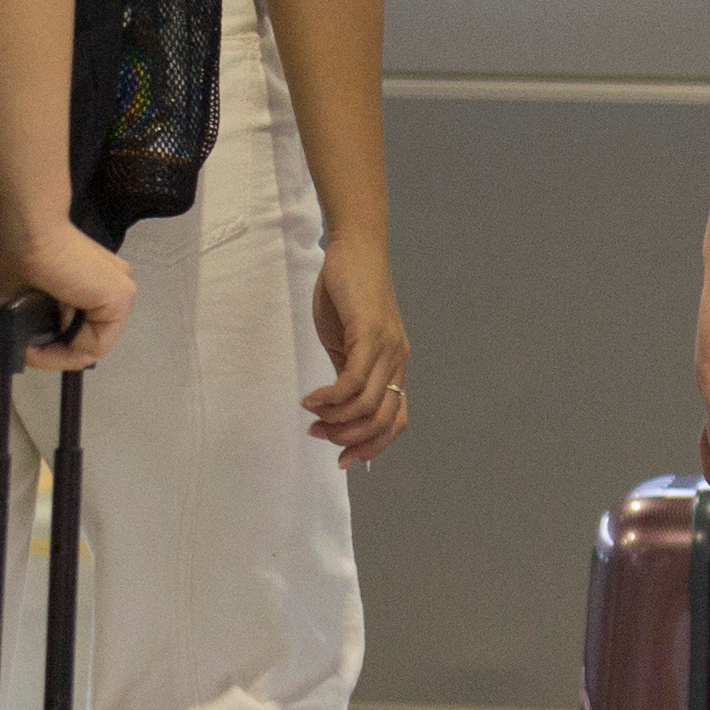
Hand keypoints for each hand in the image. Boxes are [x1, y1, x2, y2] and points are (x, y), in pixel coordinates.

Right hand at [0, 212, 131, 374]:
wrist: (26, 231)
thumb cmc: (17, 256)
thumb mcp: (20, 296)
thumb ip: (33, 318)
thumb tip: (26, 346)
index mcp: (90, 280)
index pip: (82, 330)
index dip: (51, 349)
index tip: (23, 350)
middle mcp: (111, 284)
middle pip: (88, 337)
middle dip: (55, 349)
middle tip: (27, 349)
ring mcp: (121, 289)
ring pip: (91, 342)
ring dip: (58, 348)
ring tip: (33, 341)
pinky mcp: (123, 295)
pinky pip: (97, 342)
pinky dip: (69, 348)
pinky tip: (47, 337)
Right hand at [306, 237, 410, 464]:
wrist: (354, 249)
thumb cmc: (347, 293)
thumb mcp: (347, 342)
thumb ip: (347, 373)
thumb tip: (336, 408)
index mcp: (396, 366)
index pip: (396, 422)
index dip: (372, 447)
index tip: (341, 459)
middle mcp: (398, 361)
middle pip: (383, 421)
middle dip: (349, 438)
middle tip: (319, 434)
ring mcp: (387, 348)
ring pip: (367, 406)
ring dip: (335, 420)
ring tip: (312, 416)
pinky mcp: (370, 333)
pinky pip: (352, 381)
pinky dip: (329, 398)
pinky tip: (311, 399)